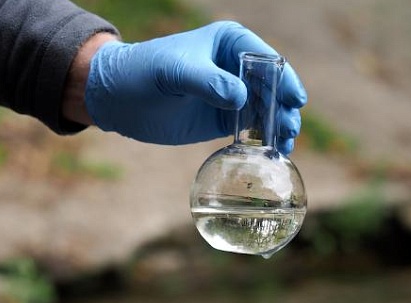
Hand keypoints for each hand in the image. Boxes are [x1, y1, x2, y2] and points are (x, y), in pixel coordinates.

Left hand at [84, 21, 306, 153]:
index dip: (283, 77)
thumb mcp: (173, 72)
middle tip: (290, 127)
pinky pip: (252, 129)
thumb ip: (208, 82)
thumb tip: (242, 98)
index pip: (266, 58)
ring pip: (267, 109)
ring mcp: (232, 94)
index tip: (294, 99)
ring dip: (280, 125)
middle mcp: (235, 67)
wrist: (117, 99)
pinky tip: (275, 152)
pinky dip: (265, 140)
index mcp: (228, 42)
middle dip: (285, 106)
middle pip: (273, 86)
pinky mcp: (223, 119)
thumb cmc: (142, 73)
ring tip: (287, 144)